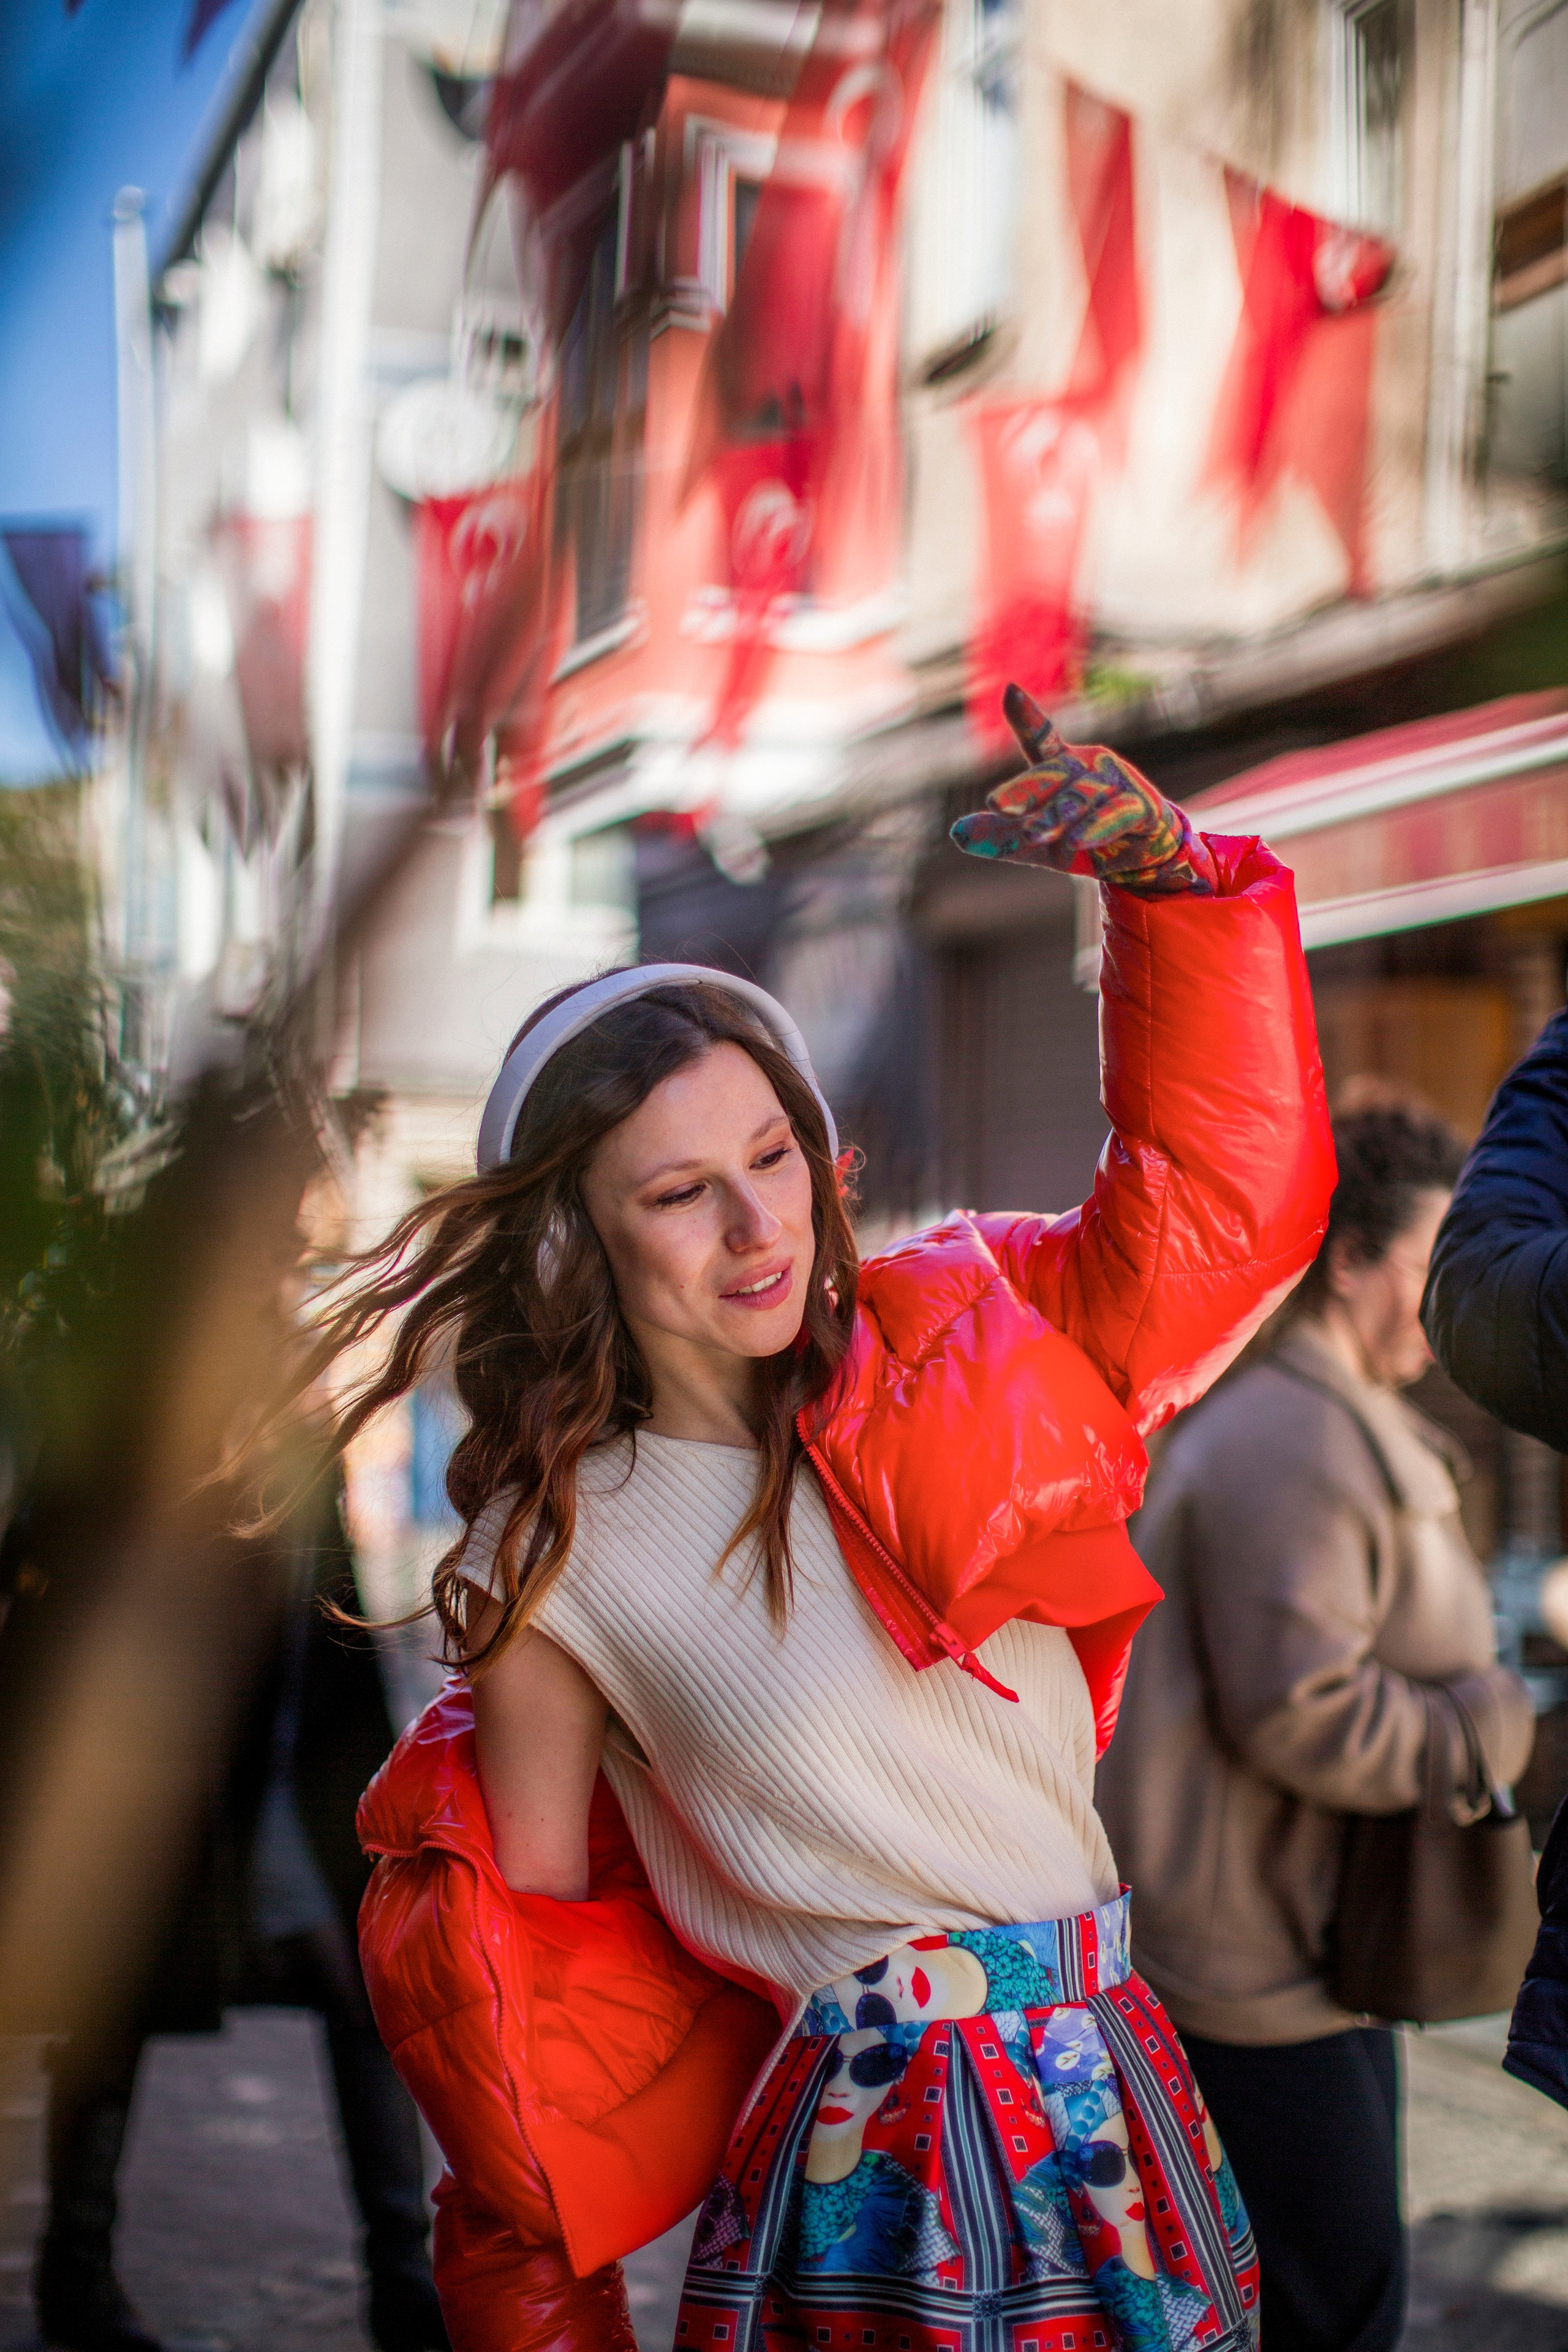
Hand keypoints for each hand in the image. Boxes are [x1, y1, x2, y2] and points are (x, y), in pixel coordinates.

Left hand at [950, 684, 1218, 894]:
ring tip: (1033, 834)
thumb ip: (1000, 837)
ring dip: (1057, 816)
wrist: (1140, 858)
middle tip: (996, 806)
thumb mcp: (1037, 844)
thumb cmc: (1083, 838)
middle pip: (1054, 773)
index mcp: (1062, 768)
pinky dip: (1096, 826)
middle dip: (1025, 790)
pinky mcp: (1144, 807)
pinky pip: (1118, 812)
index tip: (1010, 690)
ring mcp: (1119, 784)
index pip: (1041, 741)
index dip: (1028, 716)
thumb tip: (955, 832)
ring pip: (1083, 796)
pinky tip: (1076, 841)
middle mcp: (1089, 767)